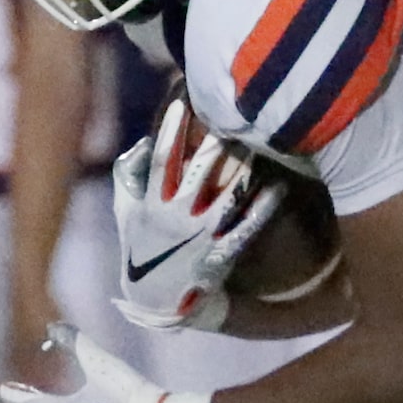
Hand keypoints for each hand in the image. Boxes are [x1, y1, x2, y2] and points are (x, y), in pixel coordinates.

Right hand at [113, 97, 279, 332]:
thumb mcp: (125, 210)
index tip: (184, 102)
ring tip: (260, 143)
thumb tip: (143, 143)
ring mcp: (200, 235)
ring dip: (244, 170)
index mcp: (151, 203)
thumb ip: (129, 175)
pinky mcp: (220, 253)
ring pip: (226, 197)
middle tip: (234, 116)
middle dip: (215, 143)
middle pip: (199, 173)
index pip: (161, 160)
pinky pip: (245, 228)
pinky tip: (277, 188)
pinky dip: (262, 209)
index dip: (172, 131)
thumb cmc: (140, 248)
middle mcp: (176, 216)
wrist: (156, 299)